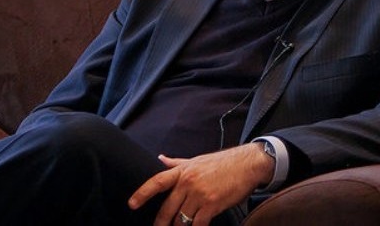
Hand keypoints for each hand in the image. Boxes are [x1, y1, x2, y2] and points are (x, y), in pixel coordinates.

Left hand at [128, 143, 273, 225]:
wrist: (248, 164)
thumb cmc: (223, 163)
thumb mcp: (197, 160)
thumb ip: (176, 163)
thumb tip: (160, 159)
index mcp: (183, 171)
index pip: (157, 181)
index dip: (142, 193)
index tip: (131, 204)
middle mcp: (188, 182)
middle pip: (167, 208)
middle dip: (161, 223)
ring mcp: (199, 194)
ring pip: (181, 219)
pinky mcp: (212, 205)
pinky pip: (197, 224)